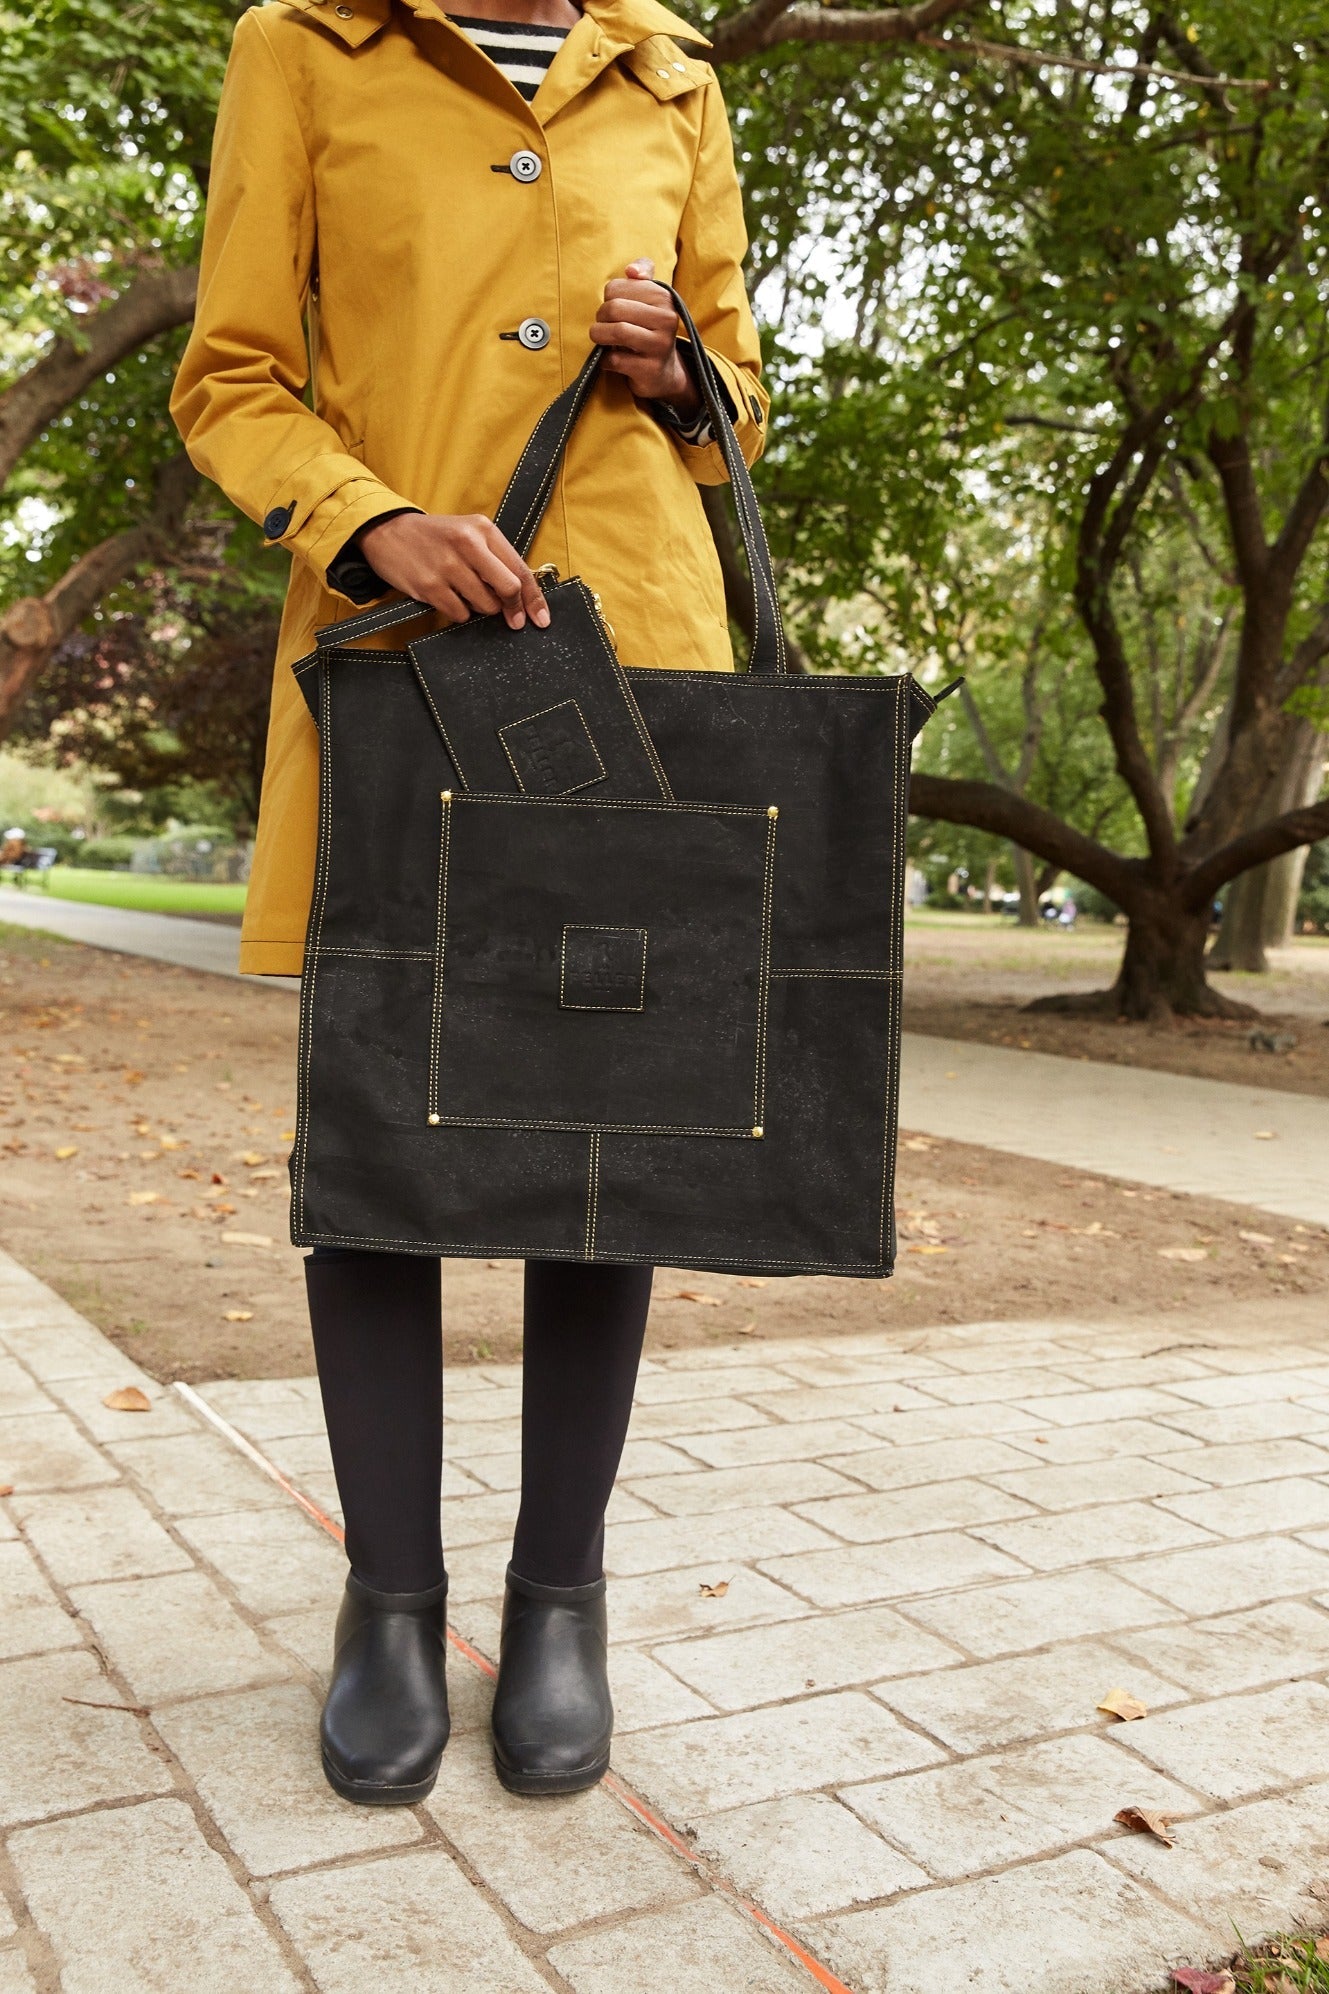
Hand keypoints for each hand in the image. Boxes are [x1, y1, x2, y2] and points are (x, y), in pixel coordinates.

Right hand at [358, 512, 549, 628]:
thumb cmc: (435, 538)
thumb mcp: (468, 534)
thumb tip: (523, 595)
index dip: (534, 598)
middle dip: (512, 609)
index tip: (541, 619)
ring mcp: (447, 566)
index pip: (520, 568)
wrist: (387, 532)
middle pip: (508, 589)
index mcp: (482, 529)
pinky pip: (459, 614)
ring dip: (481, 608)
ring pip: (484, 605)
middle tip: (511, 619)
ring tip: (465, 593)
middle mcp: (467, 544)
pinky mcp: (430, 586)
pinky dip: (459, 612)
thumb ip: (496, 559)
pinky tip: (449, 597)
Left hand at [590, 258, 700, 414]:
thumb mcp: (650, 297)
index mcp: (664, 297)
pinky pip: (616, 360)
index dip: (607, 299)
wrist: (664, 372)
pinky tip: (609, 360)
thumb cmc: (649, 328)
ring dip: (600, 336)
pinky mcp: (651, 370)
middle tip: (602, 326)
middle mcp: (667, 319)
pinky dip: (605, 360)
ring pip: (618, 331)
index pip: (616, 288)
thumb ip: (643, 271)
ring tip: (600, 339)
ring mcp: (660, 346)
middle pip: (615, 308)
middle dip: (600, 318)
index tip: (613, 311)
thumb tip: (631, 270)